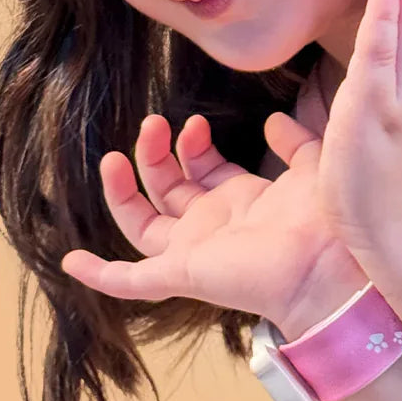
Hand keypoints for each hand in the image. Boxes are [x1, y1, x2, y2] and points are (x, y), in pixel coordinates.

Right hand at [58, 108, 362, 328]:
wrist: (329, 261)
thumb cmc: (326, 219)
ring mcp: (193, 253)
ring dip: (123, 190)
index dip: (190, 145)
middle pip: (165, 189)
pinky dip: (100, 274)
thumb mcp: (309, 166)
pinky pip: (130, 280)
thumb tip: (274, 120)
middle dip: (154, 154)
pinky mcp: (181, 274)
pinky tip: (72, 261)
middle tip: (154, 125)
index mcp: (240, 202)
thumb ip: (294, 143)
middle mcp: (212, 227)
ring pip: (140, 224)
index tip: (195, 123)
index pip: (199, 171)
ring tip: (113, 157)